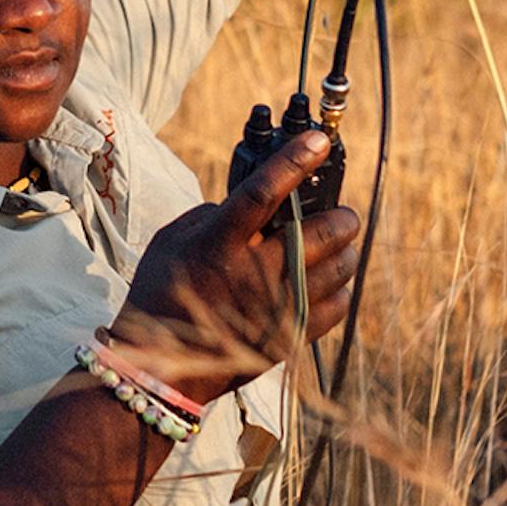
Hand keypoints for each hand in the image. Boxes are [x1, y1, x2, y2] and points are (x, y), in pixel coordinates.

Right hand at [108, 130, 363, 403]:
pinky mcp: (287, 339)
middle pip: (318, 233)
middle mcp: (251, 274)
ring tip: (341, 246)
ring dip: (345, 252)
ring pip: (335, 270)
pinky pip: (335, 308)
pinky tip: (332, 283)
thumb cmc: (161, 293)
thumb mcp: (172, 241)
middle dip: (341, 217)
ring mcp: (273, 309)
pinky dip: (341, 291)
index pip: (264, 192)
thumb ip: (211, 214)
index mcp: (218, 243)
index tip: (320, 141)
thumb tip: (251, 204)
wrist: (161, 365)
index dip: (295, 161)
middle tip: (344, 213)